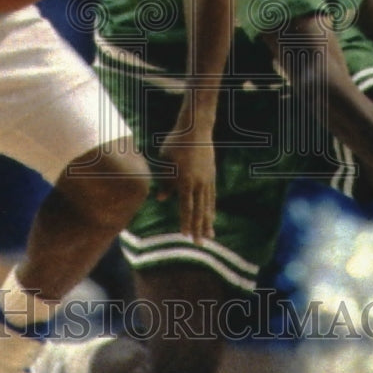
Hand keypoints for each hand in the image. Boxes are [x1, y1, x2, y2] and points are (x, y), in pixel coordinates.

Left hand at [157, 130, 215, 244]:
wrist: (196, 128)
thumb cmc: (175, 143)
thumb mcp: (165, 161)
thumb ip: (165, 182)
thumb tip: (160, 199)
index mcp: (186, 180)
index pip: (186, 206)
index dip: (186, 222)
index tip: (186, 235)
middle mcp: (199, 182)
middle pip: (199, 209)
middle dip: (199, 228)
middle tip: (200, 244)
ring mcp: (207, 178)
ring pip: (208, 204)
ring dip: (207, 221)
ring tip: (210, 236)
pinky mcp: (211, 175)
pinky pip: (211, 196)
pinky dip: (211, 207)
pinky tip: (211, 216)